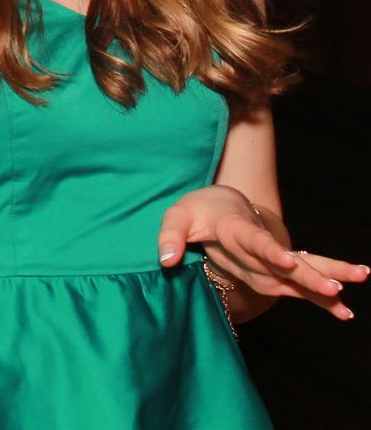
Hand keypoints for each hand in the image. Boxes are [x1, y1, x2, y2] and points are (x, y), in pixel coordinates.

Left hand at [157, 185, 365, 320]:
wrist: (219, 205)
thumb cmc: (197, 212)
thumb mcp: (176, 218)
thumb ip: (169, 237)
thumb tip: (166, 261)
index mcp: (237, 229)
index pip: (256, 240)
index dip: (271, 250)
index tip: (286, 260)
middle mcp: (261, 246)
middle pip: (290, 260)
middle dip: (312, 273)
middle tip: (337, 285)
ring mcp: (271, 261)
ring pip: (305, 270)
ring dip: (329, 279)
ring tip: (355, 288)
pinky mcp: (274, 274)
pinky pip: (301, 288)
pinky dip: (322, 300)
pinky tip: (344, 313)